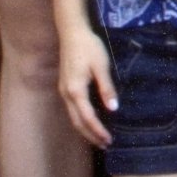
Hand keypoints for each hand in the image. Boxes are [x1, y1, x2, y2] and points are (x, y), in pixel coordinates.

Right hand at [58, 25, 116, 145]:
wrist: (72, 32)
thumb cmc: (89, 47)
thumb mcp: (101, 66)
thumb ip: (106, 88)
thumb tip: (113, 109)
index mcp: (75, 90)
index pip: (87, 118)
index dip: (98, 131)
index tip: (109, 140)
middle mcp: (66, 94)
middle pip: (77, 122)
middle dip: (91, 136)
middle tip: (105, 144)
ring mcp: (63, 91)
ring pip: (73, 117)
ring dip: (85, 129)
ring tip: (99, 138)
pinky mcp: (65, 87)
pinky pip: (72, 109)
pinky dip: (81, 119)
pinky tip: (91, 120)